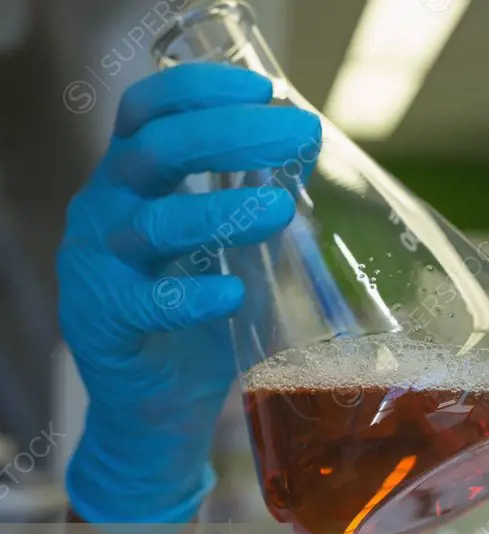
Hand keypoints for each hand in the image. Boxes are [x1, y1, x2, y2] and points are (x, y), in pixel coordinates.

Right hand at [57, 63, 321, 523]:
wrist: (157, 404)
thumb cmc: (195, 311)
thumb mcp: (229, 242)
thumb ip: (255, 195)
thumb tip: (306, 144)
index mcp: (130, 181)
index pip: (146, 110)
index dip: (198, 90)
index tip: (263, 91)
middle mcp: (104, 210)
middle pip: (154, 150)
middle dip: (229, 134)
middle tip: (293, 134)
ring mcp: (97, 266)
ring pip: (154, 223)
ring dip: (222, 211)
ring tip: (280, 209)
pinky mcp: (103, 322)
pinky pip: (147, 302)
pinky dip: (194, 296)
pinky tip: (233, 293)